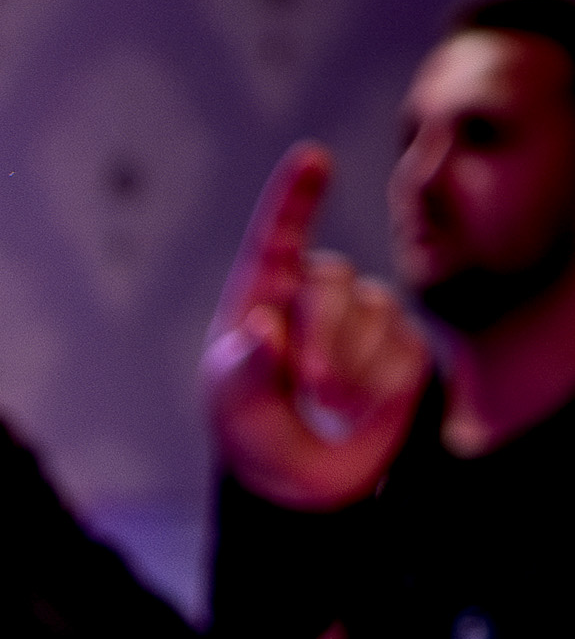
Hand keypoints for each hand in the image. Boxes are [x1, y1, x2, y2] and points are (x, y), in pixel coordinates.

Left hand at [202, 146, 429, 511]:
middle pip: (328, 285)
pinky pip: (399, 356)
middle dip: (319, 339)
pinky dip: (375, 392)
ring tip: (324, 408)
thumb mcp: (234, 409)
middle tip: (309, 389)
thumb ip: (242, 372)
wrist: (301, 480)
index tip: (312, 158)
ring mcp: (366, 314)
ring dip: (346, 373)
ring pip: (370, 319)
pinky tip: (354, 411)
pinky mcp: (404, 346)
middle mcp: (316, 294)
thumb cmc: (254, 433)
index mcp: (263, 297)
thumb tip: (261, 328)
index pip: (277, 240)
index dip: (294, 199)